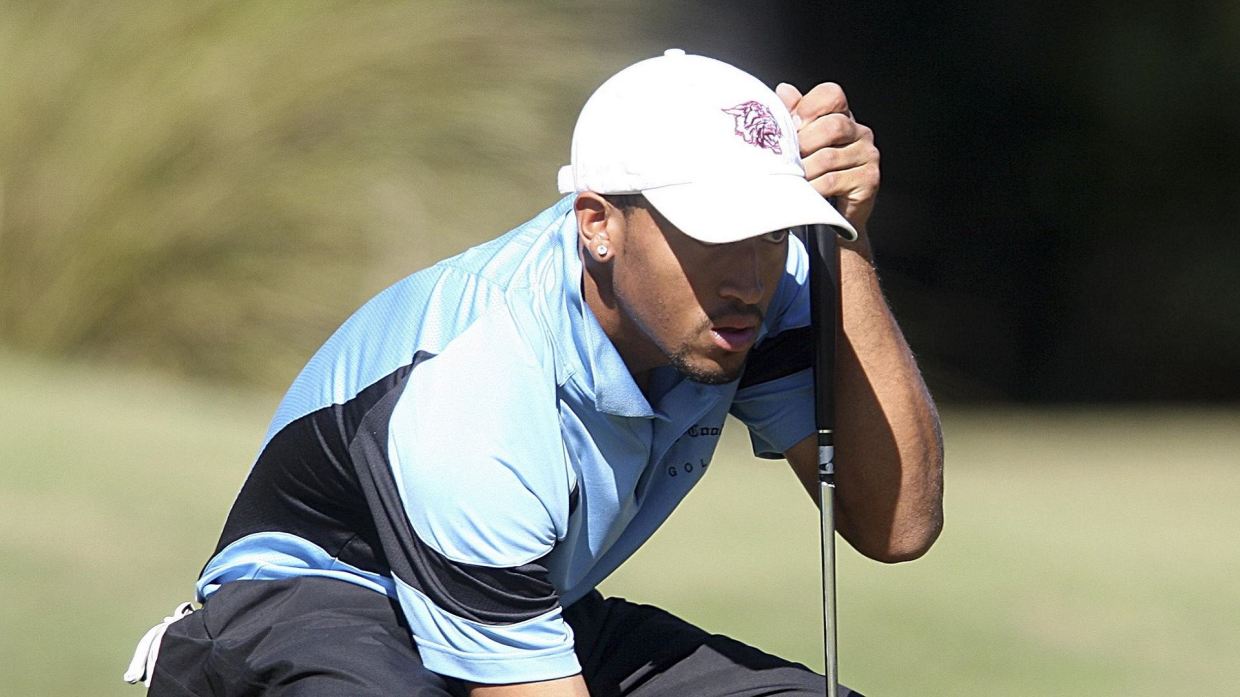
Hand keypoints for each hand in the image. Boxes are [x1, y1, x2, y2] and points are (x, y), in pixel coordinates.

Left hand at [776, 82, 879, 234]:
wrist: (832, 214)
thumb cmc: (815, 174)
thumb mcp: (802, 142)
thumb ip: (794, 115)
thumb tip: (784, 91)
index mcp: (843, 117)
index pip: (832, 95)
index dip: (808, 107)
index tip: (792, 125)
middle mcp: (860, 132)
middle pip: (832, 126)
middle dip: (803, 143)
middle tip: (787, 158)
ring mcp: (868, 155)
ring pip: (828, 157)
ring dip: (804, 170)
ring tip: (791, 177)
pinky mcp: (869, 180)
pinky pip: (833, 180)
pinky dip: (813, 187)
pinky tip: (804, 192)